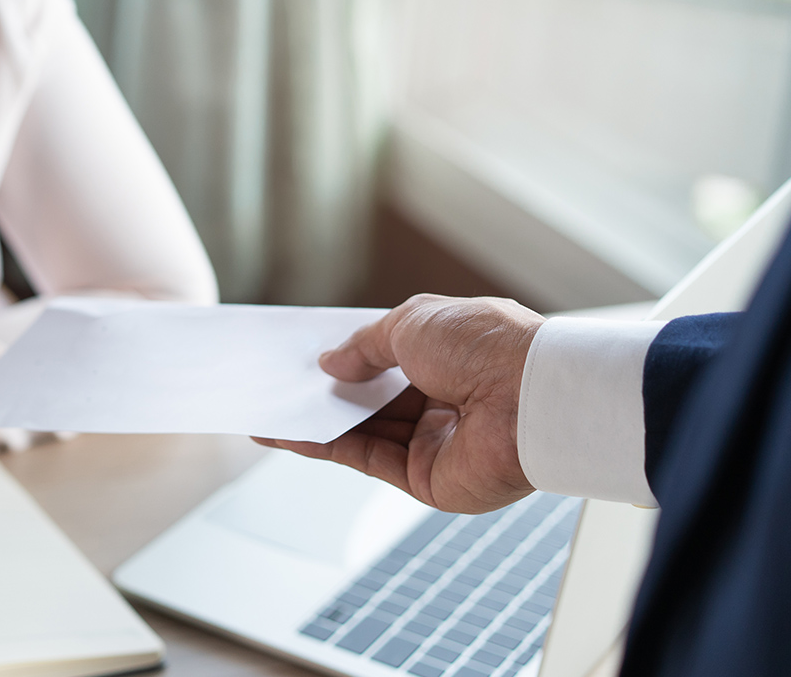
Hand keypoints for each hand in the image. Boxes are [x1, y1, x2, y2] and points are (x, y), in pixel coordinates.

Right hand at [255, 294, 544, 513]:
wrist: (531, 399)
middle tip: (283, 388)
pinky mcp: (427, 479)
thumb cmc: (487, 348)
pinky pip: (366, 459)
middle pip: (375, 400)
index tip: (310, 358)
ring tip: (271, 413)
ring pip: (364, 432)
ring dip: (318, 423)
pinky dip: (327, 447)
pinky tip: (292, 434)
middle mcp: (447, 399)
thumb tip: (331, 362)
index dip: (351, 358)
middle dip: (329, 393)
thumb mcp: (411, 323)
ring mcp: (437, 441)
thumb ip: (365, 345)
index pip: (390, 359)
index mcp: (452, 354)